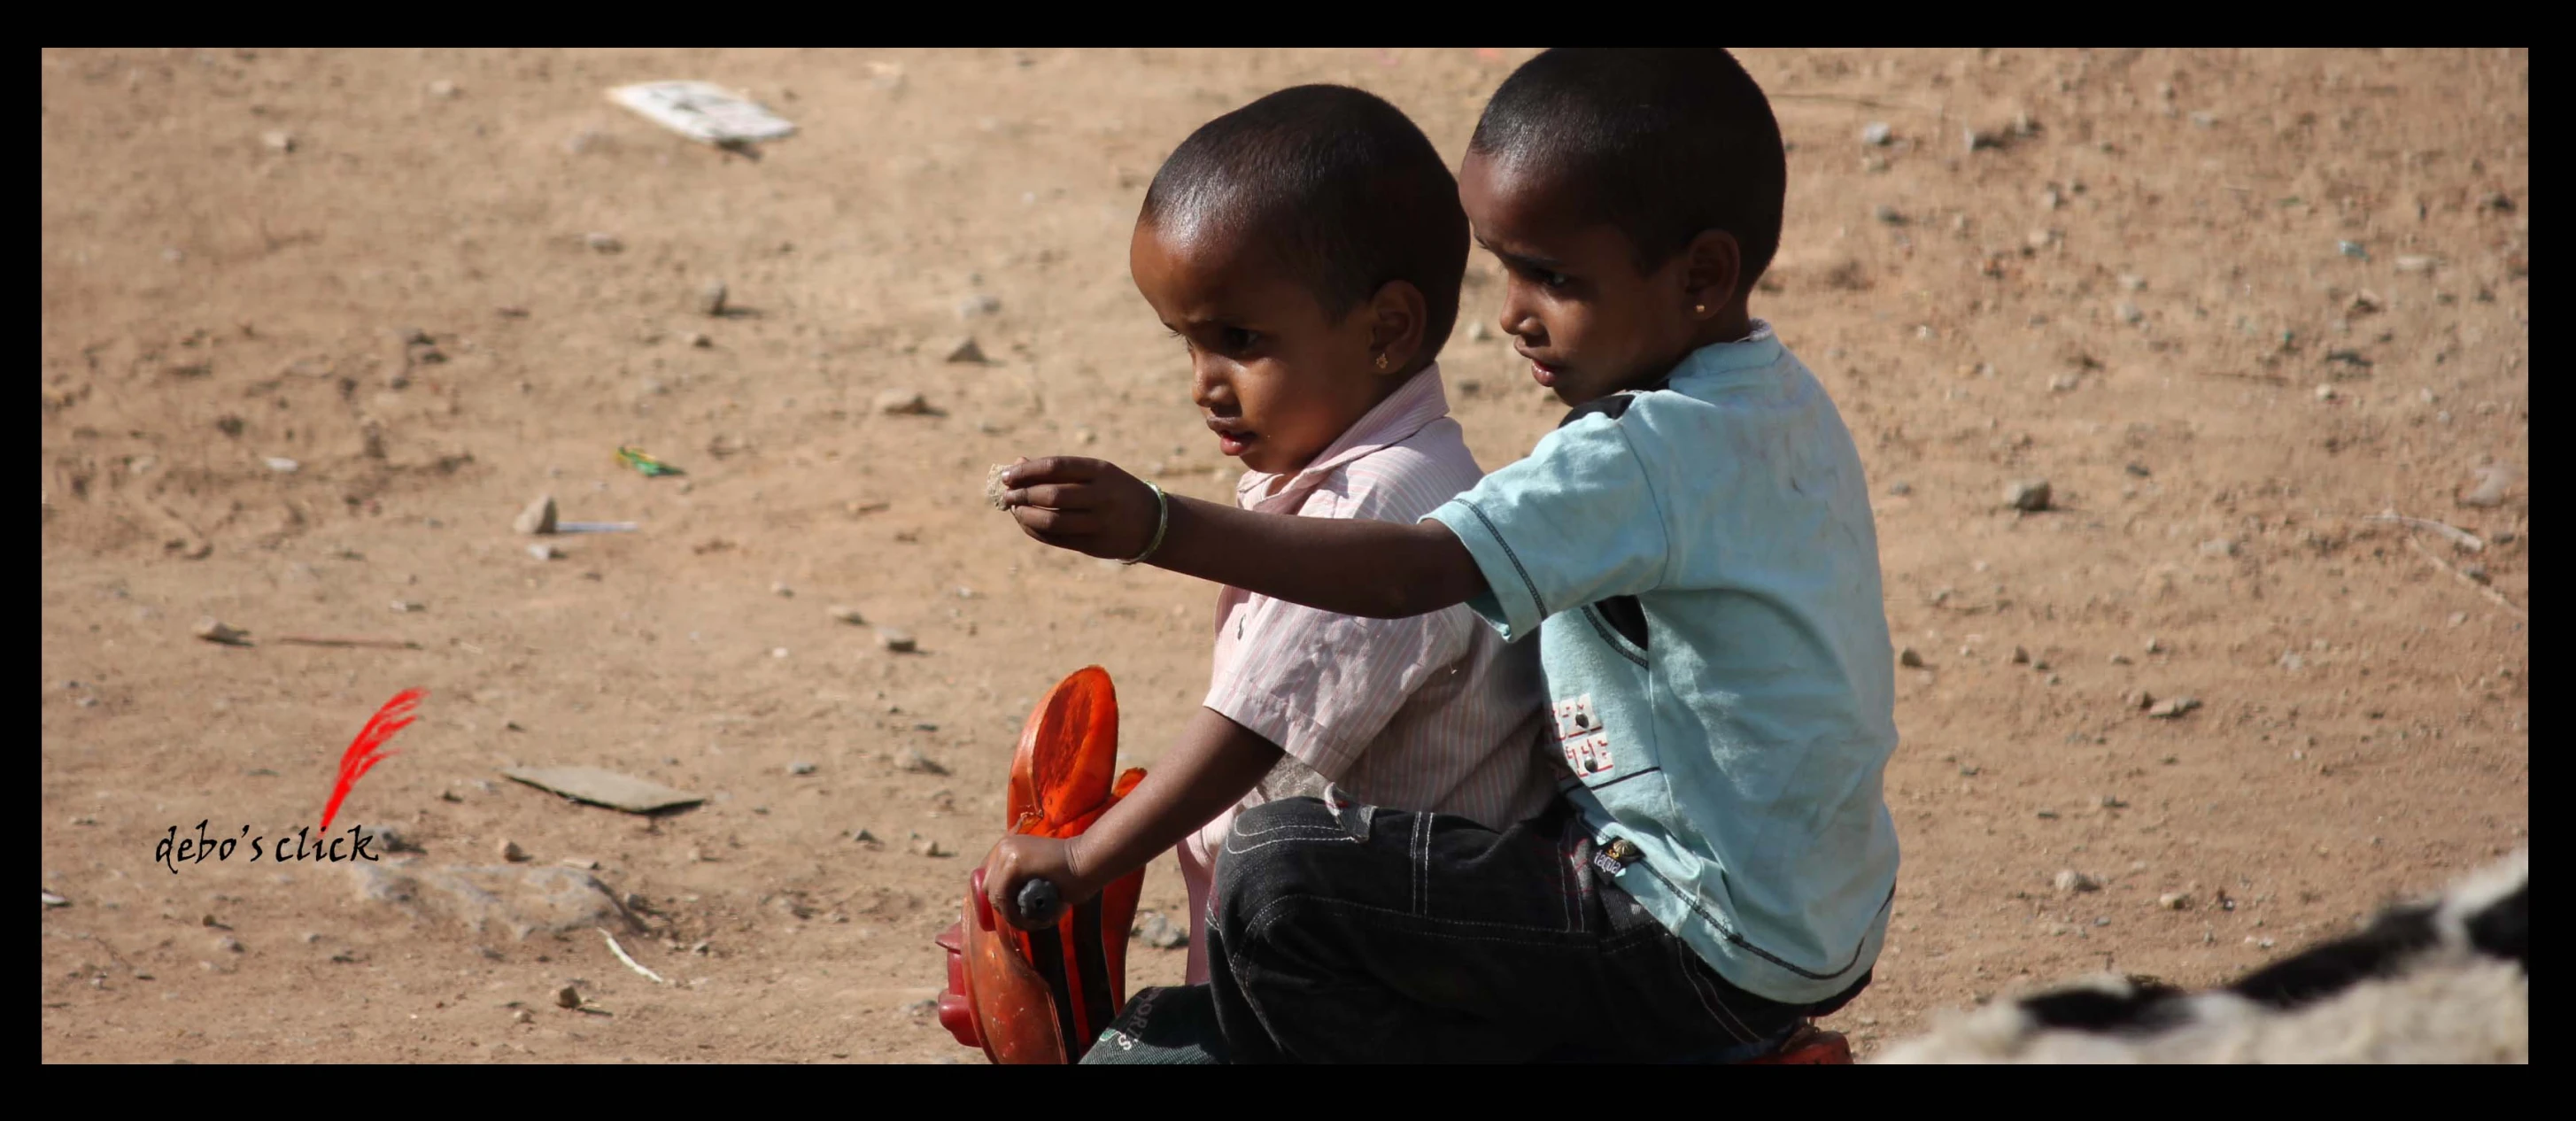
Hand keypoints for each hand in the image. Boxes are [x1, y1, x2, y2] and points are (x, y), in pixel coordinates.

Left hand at [980, 833, 1099, 929]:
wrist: (1088, 863)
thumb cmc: (1070, 873)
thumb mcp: (1038, 873)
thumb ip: (1020, 882)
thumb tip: (1004, 908)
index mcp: (1007, 846)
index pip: (989, 878)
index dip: (999, 899)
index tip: (1017, 912)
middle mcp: (1003, 846)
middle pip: (988, 886)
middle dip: (1003, 907)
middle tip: (1024, 917)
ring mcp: (1006, 852)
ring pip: (994, 894)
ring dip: (1009, 913)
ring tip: (1028, 922)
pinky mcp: (1013, 864)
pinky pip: (1001, 896)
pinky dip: (1012, 912)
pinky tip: (1028, 918)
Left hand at [999, 456, 1158, 561]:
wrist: (1152, 522)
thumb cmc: (1113, 491)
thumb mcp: (1095, 473)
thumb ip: (1059, 470)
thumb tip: (1016, 465)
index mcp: (1101, 471)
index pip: (1056, 467)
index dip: (1027, 471)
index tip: (1007, 475)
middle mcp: (1102, 496)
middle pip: (1052, 495)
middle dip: (1023, 494)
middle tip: (1007, 494)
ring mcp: (1099, 523)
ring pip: (1052, 521)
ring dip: (1026, 515)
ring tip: (1015, 509)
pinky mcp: (1094, 545)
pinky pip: (1056, 539)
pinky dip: (1034, 530)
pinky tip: (1026, 522)